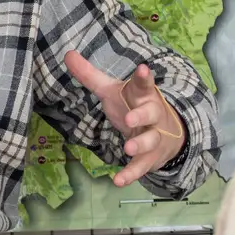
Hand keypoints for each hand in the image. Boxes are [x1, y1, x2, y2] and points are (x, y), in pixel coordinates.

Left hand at [61, 53, 185, 186]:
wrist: (167, 135)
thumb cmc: (133, 107)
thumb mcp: (112, 91)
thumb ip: (90, 75)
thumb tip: (68, 54)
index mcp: (142, 95)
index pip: (144, 84)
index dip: (143, 78)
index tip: (143, 69)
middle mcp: (152, 115)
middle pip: (151, 112)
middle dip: (141, 115)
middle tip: (130, 119)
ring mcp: (153, 136)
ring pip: (150, 140)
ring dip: (139, 144)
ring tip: (127, 148)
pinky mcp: (150, 158)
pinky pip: (142, 166)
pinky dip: (131, 174)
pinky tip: (118, 181)